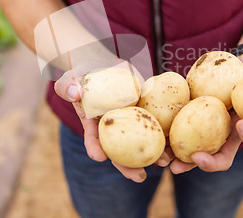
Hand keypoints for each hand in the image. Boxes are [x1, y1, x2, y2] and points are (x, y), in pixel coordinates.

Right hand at [54, 66, 169, 182]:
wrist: (103, 66)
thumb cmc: (83, 75)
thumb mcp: (71, 79)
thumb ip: (67, 86)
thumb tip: (74, 92)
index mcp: (93, 124)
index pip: (93, 139)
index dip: (95, 148)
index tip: (99, 157)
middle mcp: (112, 128)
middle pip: (119, 150)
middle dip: (128, 166)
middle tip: (139, 176)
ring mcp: (129, 122)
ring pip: (140, 142)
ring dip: (152, 155)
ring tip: (164, 163)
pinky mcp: (144, 112)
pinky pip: (155, 125)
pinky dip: (164, 135)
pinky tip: (175, 144)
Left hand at [170, 52, 242, 173]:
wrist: (242, 67)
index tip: (242, 122)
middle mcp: (230, 137)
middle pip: (220, 158)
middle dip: (208, 163)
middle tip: (196, 158)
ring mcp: (210, 131)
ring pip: (196, 152)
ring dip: (181, 159)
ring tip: (167, 161)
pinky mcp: (193, 121)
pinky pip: (181, 134)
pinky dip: (169, 140)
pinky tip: (158, 141)